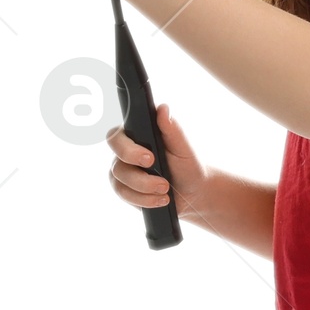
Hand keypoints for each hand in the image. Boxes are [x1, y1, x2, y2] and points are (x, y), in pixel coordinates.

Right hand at [106, 102, 210, 218]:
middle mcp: (125, 153)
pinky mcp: (126, 190)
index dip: (128, 149)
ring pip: (120, 182)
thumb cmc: (188, 166)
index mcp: (136, 136)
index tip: (150, 158)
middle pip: (116, 162)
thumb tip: (163, 108)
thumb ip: (172, 129)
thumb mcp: (184, 148)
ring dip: (145, 189)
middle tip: (162, 181)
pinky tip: (160, 200)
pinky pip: (125, 196)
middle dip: (138, 175)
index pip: (117, 136)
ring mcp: (123, 173)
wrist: (193, 193)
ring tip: (166, 190)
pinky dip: (144, 200)